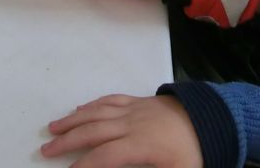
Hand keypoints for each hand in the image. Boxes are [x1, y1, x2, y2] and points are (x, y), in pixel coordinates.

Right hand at [42, 94, 201, 167]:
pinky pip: (109, 99)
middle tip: (45, 150)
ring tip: (52, 128)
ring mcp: (135, 108)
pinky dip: (91, 105)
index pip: (105, 156)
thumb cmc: (196, 152)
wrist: (214, 117)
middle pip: (93, 130)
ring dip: (73, 120)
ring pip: (97, 112)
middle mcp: (132, 123)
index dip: (84, 166)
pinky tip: (79, 109)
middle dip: (68, 141)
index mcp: (142, 145)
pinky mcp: (139, 100)